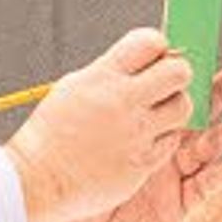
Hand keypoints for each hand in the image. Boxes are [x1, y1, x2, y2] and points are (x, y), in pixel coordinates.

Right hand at [4, 29, 193, 221]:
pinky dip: (163, 139)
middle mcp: (122, 101)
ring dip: (175, 109)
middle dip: (177, 75)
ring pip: (183, 107)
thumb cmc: (53, 134)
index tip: (154, 57)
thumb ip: (110, 73)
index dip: (159, 46)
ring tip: (156, 116)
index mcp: (101, 77)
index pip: (149, 42)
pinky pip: (172, 141)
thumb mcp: (74, 88)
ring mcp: (135, 132)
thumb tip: (146, 60)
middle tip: (167, 85)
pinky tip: (144, 141)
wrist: (38, 180)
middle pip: (178, 72)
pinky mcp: (143, 161)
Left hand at [44, 63, 221, 221]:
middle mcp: (159, 138)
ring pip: (205, 147)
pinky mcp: (176, 202)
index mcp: (138, 114)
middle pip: (198, 109)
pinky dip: (216, 178)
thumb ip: (115, 96)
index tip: (194, 47)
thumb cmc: (64, 167)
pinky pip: (203, 188)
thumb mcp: (85, 119)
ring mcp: (171, 169)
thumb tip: (130, 65)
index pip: (168, 83)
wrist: (55, 210)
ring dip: (219, 136)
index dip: (183, 67)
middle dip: (218, 91)